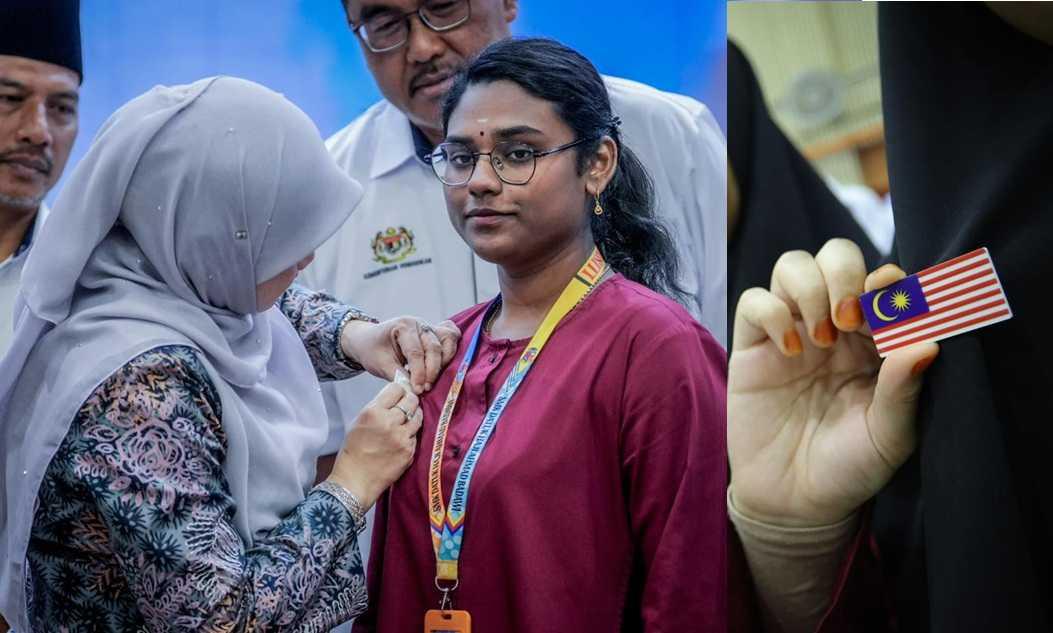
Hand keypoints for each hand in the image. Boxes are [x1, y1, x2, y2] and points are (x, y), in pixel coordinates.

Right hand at [328, 381, 422, 507]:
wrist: (355, 480)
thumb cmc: (353, 452)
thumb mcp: (358, 422)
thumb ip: (376, 409)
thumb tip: (393, 399)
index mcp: (373, 412)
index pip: (396, 388)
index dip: (398, 391)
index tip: (399, 394)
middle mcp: (389, 422)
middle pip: (411, 400)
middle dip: (410, 400)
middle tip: (407, 404)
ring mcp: (401, 437)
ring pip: (418, 416)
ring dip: (414, 416)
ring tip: (406, 421)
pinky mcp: (409, 451)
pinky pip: (416, 435)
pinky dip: (411, 435)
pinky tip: (402, 439)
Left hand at [341, 317, 459, 393]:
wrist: (369, 340)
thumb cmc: (373, 350)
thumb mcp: (380, 364)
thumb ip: (399, 376)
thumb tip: (415, 390)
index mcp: (403, 326)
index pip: (415, 352)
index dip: (418, 373)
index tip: (418, 390)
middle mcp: (419, 323)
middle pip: (433, 347)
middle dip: (431, 371)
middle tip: (425, 388)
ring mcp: (429, 326)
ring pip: (448, 339)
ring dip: (444, 361)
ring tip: (433, 378)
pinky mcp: (435, 332)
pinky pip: (451, 336)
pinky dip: (451, 349)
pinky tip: (445, 365)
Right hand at [728, 239, 939, 526]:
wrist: (795, 501)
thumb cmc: (851, 467)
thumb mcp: (890, 435)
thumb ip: (905, 389)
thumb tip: (929, 342)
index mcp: (877, 338)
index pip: (884, 281)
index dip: (888, 283)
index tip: (891, 311)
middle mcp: (834, 324)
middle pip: (835, 254)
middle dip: (844, 273)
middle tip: (851, 319)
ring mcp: (791, 331)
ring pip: (793, 265)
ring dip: (809, 287)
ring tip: (821, 336)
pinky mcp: (752, 346)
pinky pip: (755, 300)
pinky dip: (772, 313)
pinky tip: (790, 350)